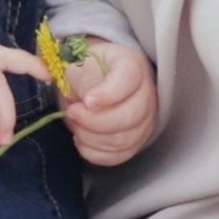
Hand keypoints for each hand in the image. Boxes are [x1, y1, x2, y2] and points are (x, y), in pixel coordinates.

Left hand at [63, 38, 157, 165]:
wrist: (93, 81)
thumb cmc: (88, 69)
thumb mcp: (80, 62)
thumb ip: (81, 78)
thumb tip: (78, 97)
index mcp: (132, 66)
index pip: (128, 80)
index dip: (108, 94)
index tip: (87, 101)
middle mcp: (146, 94)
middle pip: (129, 117)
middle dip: (93, 121)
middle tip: (72, 112)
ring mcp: (144, 121)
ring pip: (122, 140)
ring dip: (90, 137)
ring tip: (75, 123)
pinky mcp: (135, 142)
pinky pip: (117, 156)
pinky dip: (94, 152)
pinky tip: (81, 138)